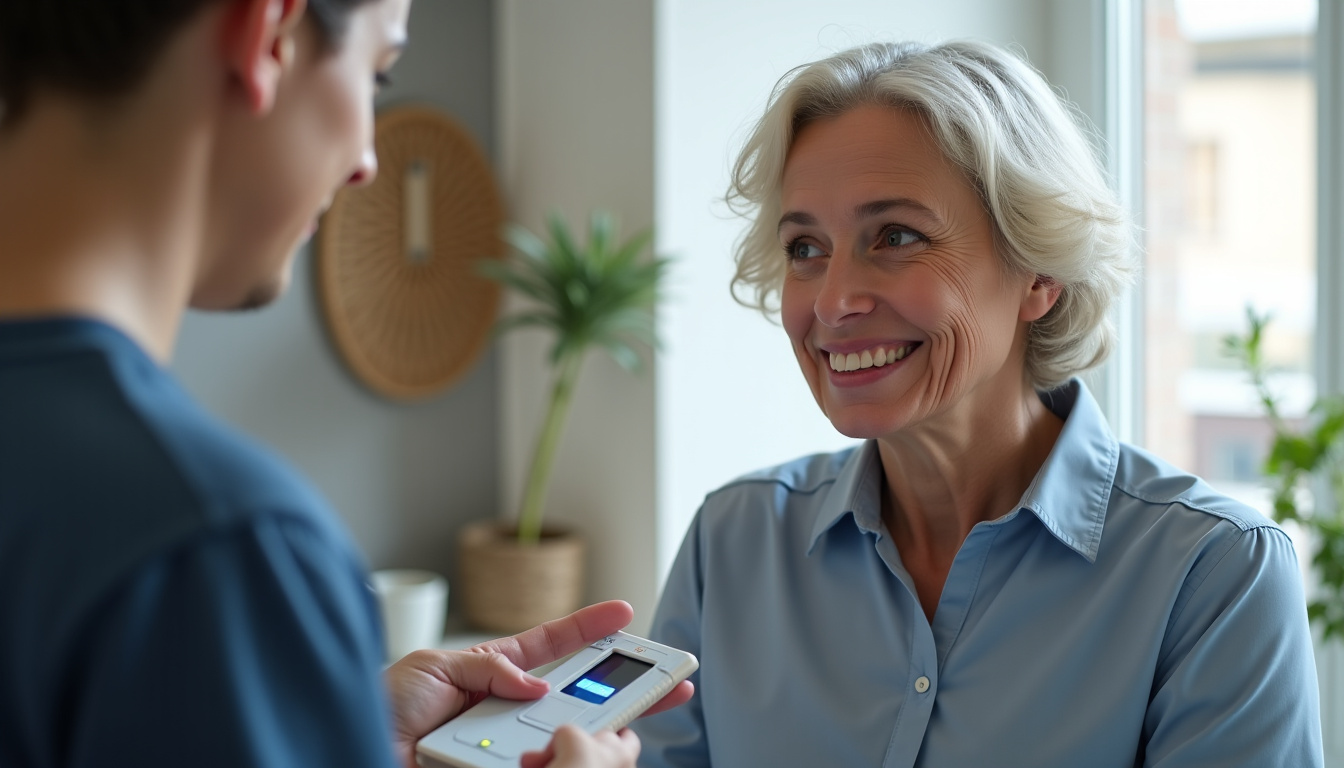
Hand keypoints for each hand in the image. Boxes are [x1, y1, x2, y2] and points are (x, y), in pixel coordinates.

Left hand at [384, 600, 693, 767]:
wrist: (353, 745)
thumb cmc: (383, 708)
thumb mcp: (432, 667)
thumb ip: (488, 669)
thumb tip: (535, 688)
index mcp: (494, 673)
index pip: (553, 647)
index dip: (589, 629)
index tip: (625, 614)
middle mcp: (509, 709)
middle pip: (577, 697)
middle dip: (622, 688)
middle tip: (665, 681)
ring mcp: (508, 746)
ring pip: (566, 738)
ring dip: (591, 733)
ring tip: (622, 729)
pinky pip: (541, 764)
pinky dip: (556, 759)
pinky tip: (570, 755)